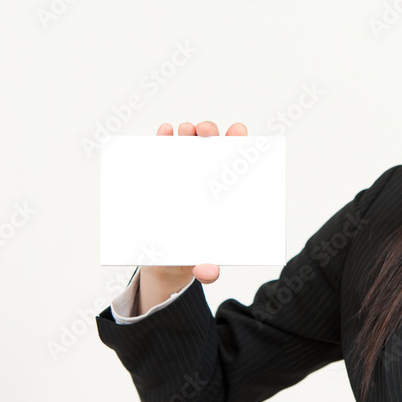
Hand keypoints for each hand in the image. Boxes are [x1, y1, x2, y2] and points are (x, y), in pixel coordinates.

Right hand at [135, 120, 246, 313]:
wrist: (165, 259)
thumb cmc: (193, 254)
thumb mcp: (200, 261)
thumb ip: (207, 268)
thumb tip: (208, 272)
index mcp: (225, 193)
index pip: (235, 163)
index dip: (240, 143)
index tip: (238, 131)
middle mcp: (206, 178)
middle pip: (212, 148)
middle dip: (210, 134)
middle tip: (205, 131)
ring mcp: (184, 173)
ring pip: (188, 145)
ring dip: (188, 133)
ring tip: (185, 129)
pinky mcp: (161, 175)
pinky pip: (162, 152)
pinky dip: (163, 139)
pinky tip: (164, 132)